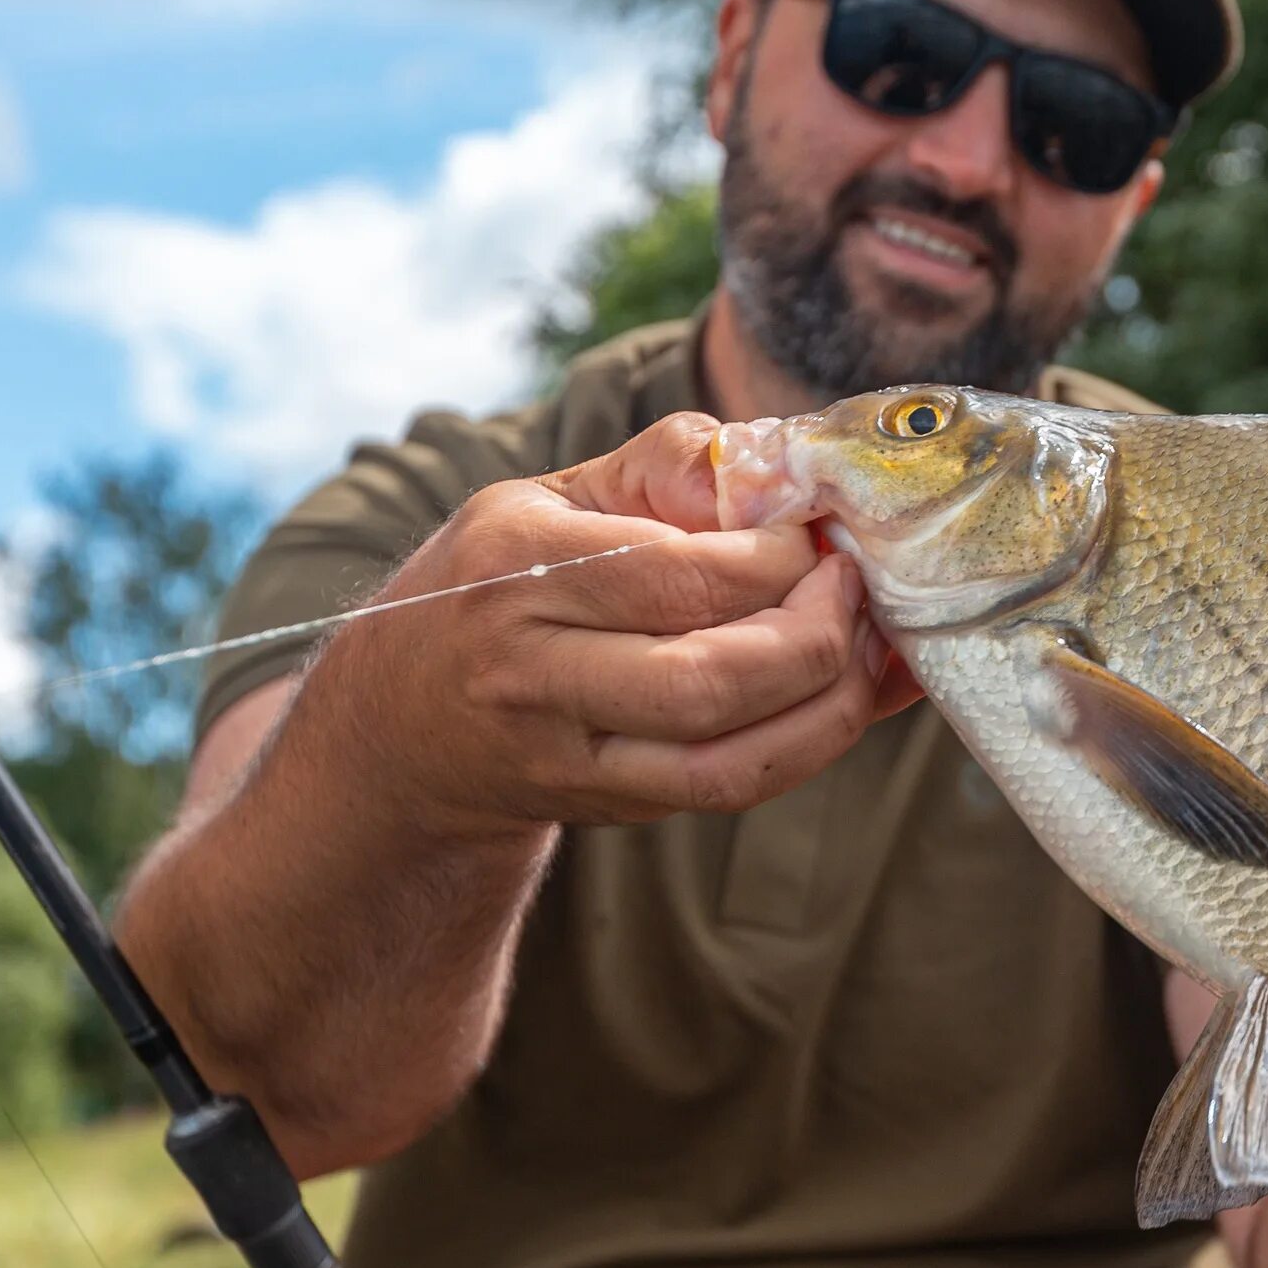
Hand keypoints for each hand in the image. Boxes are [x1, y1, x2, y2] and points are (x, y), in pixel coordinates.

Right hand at [325, 412, 913, 830]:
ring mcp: (563, 752)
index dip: (781, 560)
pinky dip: (811, 746)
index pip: (679, 573)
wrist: (399, 725)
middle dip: (819, 637)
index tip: (824, 536)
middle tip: (859, 592)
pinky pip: (727, 789)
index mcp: (517, 563)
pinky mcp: (604, 804)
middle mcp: (529, 666)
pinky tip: (854, 699)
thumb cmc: (499, 583)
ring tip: (869, 647)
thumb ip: (664, 463)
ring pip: (727, 756)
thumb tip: (774, 468)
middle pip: (710, 676)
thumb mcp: (550, 497)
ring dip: (831, 705)